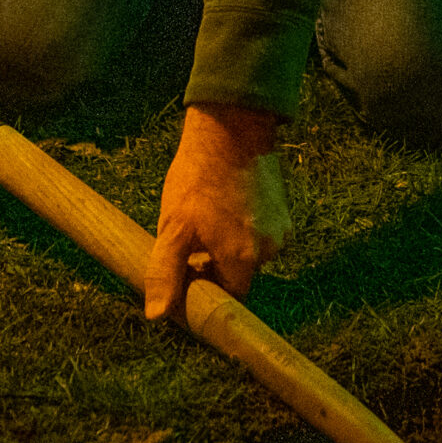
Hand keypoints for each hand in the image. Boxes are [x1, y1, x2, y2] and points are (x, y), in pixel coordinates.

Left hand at [144, 103, 291, 323]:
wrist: (231, 127)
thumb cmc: (198, 177)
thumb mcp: (173, 226)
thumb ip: (165, 273)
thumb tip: (157, 315)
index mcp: (243, 259)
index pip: (227, 299)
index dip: (206, 291)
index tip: (187, 275)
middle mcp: (270, 250)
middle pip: (238, 276)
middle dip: (213, 266)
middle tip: (189, 241)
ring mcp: (281, 229)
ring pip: (249, 253)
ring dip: (227, 245)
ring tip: (206, 217)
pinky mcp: (284, 210)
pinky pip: (260, 233)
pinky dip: (241, 227)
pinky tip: (224, 204)